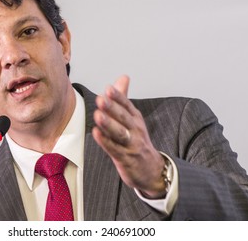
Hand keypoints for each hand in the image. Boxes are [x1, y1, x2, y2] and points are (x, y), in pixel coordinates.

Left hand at [92, 75, 165, 197]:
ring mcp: (131, 144)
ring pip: (119, 133)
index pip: (126, 105)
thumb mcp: (133, 118)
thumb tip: (123, 77)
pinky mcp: (126, 159)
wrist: (151, 170)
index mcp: (135, 118)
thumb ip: (123, 98)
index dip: (118, 97)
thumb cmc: (137, 141)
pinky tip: (96, 134)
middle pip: (123, 117)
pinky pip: (115, 149)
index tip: (108, 88)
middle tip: (101, 99)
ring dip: (108, 124)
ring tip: (98, 115)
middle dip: (112, 108)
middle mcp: (135, 130)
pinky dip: (105, 142)